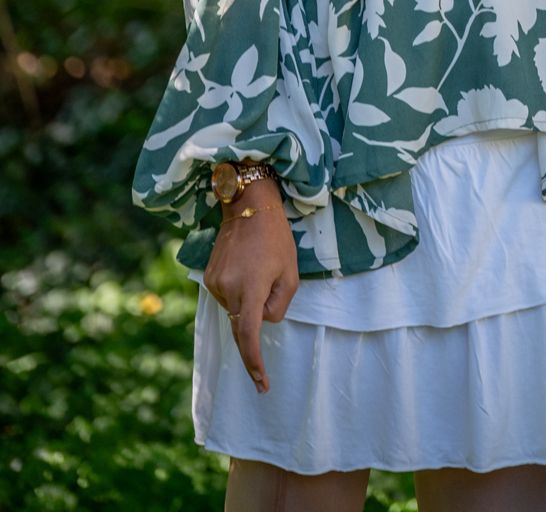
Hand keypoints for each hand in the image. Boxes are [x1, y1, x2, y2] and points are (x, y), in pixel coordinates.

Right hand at [202, 182, 299, 392]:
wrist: (248, 207)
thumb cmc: (276, 238)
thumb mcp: (289, 273)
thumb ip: (278, 306)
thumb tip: (262, 320)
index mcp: (250, 290)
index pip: (249, 337)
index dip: (254, 364)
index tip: (262, 385)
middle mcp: (227, 290)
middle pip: (245, 322)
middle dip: (259, 312)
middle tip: (271, 277)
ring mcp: (214, 284)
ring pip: (237, 309)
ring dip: (249, 299)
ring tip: (258, 265)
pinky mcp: (208, 278)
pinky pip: (228, 297)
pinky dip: (239, 291)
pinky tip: (246, 266)